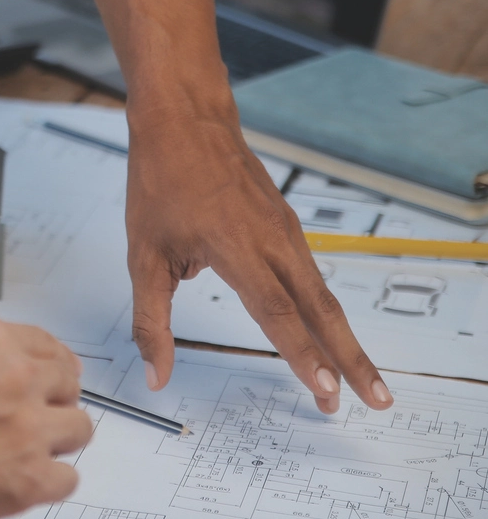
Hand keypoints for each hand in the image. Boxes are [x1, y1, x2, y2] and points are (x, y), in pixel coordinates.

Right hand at [0, 319, 91, 518]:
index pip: (47, 344)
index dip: (52, 364)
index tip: (55, 373)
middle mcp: (18, 377)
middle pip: (69, 383)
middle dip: (55, 401)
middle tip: (38, 417)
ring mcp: (30, 427)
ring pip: (79, 429)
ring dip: (58, 441)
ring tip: (31, 452)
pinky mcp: (32, 477)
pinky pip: (67, 479)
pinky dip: (49, 484)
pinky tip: (27, 483)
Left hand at [60, 0, 389, 415]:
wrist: (185, 117)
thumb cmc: (160, 182)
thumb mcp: (143, 255)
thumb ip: (151, 321)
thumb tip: (157, 375)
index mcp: (238, 251)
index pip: (277, 316)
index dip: (302, 358)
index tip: (326, 392)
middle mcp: (272, 242)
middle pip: (320, 311)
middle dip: (349, 358)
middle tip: (375, 401)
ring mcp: (284, 229)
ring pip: (321, 293)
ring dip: (342, 336)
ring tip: (359, 374)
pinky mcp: (284, 221)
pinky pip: (309, 272)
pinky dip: (322, 306)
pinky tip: (323, 327)